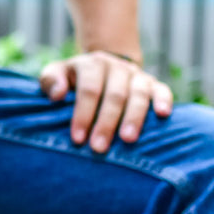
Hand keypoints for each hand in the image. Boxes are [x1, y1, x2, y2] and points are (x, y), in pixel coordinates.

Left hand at [39, 51, 172, 152]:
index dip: (83, 114)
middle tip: (98, 147)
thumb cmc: (72, 79)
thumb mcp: (56, 73)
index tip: (77, 138)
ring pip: (139, 93)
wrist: (101, 67)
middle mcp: (115, 67)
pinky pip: (162, 89)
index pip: (89, 89)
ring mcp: (135, 74)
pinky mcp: (152, 83)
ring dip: (134, 117)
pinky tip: (163, 115)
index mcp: (91, 65)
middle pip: (114, 94)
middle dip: (106, 122)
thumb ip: (50, 80)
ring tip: (128, 140)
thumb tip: (57, 94)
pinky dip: (163, 100)